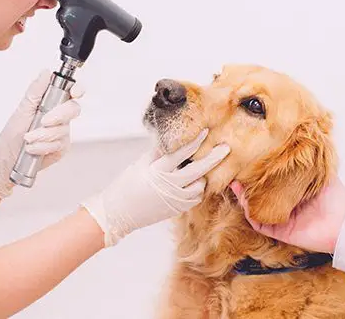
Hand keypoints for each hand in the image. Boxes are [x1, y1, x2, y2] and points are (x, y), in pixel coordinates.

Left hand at [0, 70, 83, 197]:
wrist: (8, 155)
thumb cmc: (14, 132)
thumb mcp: (23, 108)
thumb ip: (36, 90)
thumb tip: (45, 73)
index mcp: (52, 102)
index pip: (72, 92)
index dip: (78, 90)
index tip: (75, 92)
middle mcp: (60, 116)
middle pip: (73, 109)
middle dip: (58, 116)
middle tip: (43, 121)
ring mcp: (63, 132)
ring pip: (63, 130)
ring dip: (43, 135)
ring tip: (28, 138)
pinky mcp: (62, 146)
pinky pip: (59, 144)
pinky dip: (43, 146)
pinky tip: (33, 148)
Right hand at [81, 129, 229, 246]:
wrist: (118, 213)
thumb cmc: (127, 185)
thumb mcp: (140, 164)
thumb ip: (158, 153)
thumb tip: (173, 140)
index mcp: (158, 171)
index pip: (181, 153)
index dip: (195, 141)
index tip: (206, 131)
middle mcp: (170, 186)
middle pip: (198, 170)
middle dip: (213, 158)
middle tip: (225, 148)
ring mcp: (175, 200)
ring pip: (200, 186)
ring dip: (203, 176)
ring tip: (203, 168)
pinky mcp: (178, 209)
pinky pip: (195, 198)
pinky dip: (197, 189)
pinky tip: (194, 182)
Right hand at [230, 174, 344, 253]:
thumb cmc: (337, 201)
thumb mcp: (324, 175)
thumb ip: (313, 163)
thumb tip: (305, 143)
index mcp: (295, 194)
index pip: (272, 184)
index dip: (260, 176)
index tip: (250, 164)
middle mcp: (286, 206)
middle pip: (260, 197)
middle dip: (247, 186)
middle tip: (237, 174)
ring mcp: (282, 220)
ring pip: (256, 209)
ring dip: (244, 199)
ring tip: (235, 186)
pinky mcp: (281, 232)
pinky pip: (260, 224)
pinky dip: (251, 215)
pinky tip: (244, 202)